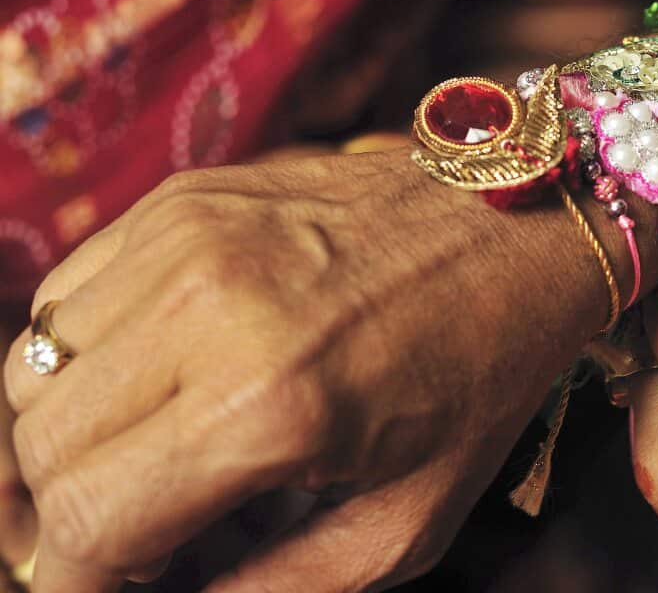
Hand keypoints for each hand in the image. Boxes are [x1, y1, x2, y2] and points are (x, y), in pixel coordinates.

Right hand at [4, 150, 607, 591]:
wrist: (515, 228)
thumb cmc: (477, 377)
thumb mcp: (406, 524)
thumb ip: (278, 588)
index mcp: (272, 406)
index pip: (88, 520)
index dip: (78, 578)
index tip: (112, 583)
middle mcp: (209, 311)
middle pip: (41, 446)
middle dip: (71, 512)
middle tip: (140, 526)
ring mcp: (186, 239)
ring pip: (33, 366)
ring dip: (72, 433)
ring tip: (150, 451)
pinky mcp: (184, 199)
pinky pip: (69, 295)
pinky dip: (87, 353)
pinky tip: (158, 375)